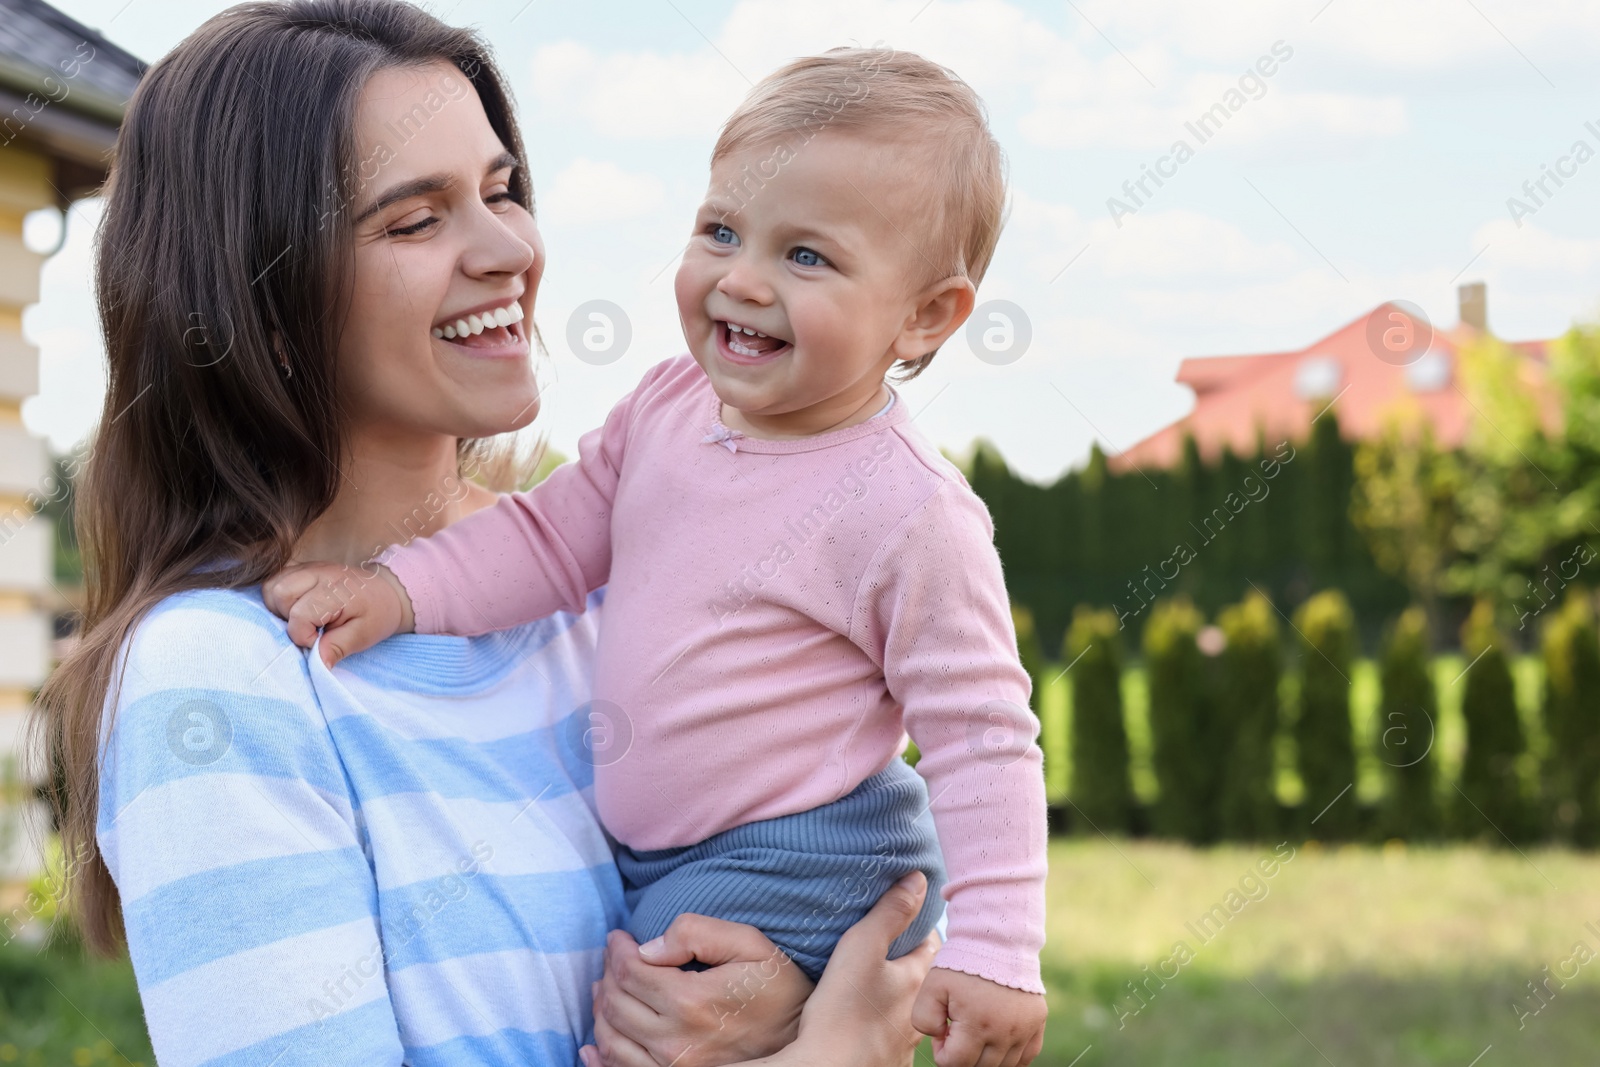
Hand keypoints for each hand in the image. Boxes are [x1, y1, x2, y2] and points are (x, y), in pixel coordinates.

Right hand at [262, 561, 413, 666]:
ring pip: (272, 585)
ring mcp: (309, 566)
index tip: (320, 641)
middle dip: (286, 617)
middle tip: (309, 628)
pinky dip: (279, 594)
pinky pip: (276, 577)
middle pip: (278, 593)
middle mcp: (318, 573)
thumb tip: (317, 663)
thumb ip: (338, 647)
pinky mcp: (303, 566)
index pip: (299, 615)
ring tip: (302, 618)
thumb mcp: (364, 636)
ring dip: (279, 606)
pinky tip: (297, 606)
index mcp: (336, 590)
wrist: (388, 592)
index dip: (303, 635)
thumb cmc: (377, 614)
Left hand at [579, 917, 811, 1066]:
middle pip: (615, 1002)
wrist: (801, 1042)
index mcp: (690, 1000)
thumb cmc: (777, 988)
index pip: (630, 971)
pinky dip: (601, 1056)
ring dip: (601, 1010)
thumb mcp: (750, 944)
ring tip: (605, 989)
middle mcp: (675, 1039)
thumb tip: (648, 948)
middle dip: (607, 974)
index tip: (618, 937)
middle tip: (613, 959)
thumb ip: (697, 932)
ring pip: (611, 1039)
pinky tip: (594, 1043)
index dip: (617, 949)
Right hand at [764, 872, 939, 1066]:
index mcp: (918, 979)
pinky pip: (894, 1035)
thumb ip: (890, 911)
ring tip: (880, 983)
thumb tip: (919, 878)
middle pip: (925, 976)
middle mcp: (920, 1010)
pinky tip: (871, 1021)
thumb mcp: (862, 947)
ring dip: (900, 994)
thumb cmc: (843, 1011)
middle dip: (913, 960)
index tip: (907, 917)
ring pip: (911, 1007)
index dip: (920, 927)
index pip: (932, 943)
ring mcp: (907, 1040)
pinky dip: (886, 1023)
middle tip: (893, 947)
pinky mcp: (890, 1060)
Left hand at [911, 967, 1046, 1066]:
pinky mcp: (1038, 1023)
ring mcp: (1025, 1030)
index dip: (943, 1052)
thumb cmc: (961, 963)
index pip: (956, 1064)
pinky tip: (996, 1039)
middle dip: (963, 1055)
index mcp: (978, 1024)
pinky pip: (1026, 1057)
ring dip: (985, 1056)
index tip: (943, 1031)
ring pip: (1003, 1065)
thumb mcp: (931, 987)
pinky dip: (1010, 1056)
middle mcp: (1005, 1032)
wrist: (997, 939)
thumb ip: (924, 1019)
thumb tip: (940, 1038)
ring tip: (976, 1031)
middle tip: (958, 1029)